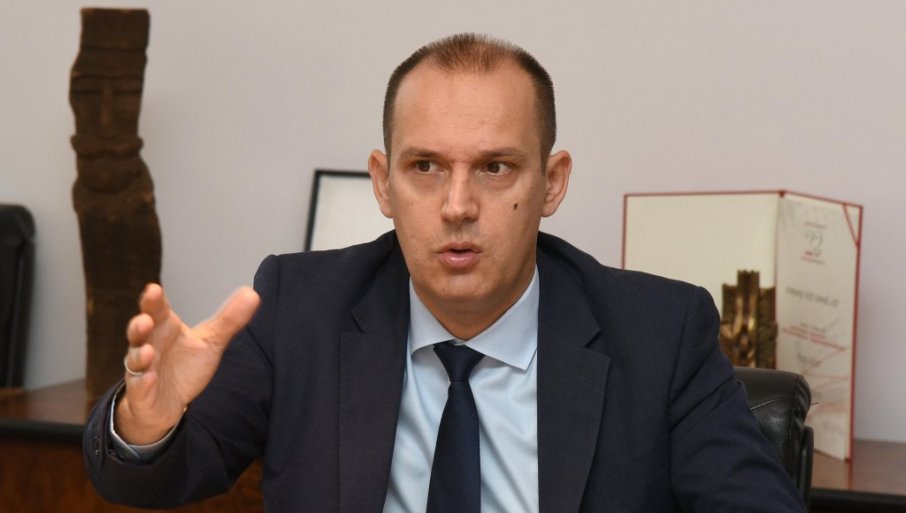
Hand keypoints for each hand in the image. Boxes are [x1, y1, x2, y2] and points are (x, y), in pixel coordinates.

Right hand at [115, 283, 260, 444]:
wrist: (169, 404)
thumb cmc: (186, 367)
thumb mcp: (211, 342)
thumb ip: (229, 320)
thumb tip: (252, 293)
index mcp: (165, 328)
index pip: (157, 310)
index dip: (153, 300)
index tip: (154, 289)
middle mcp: (149, 345)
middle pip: (139, 331)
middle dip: (139, 324)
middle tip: (146, 319)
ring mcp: (142, 370)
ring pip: (134, 359)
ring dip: (139, 355)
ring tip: (147, 351)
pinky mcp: (141, 394)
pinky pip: (138, 387)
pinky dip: (143, 383)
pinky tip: (149, 379)